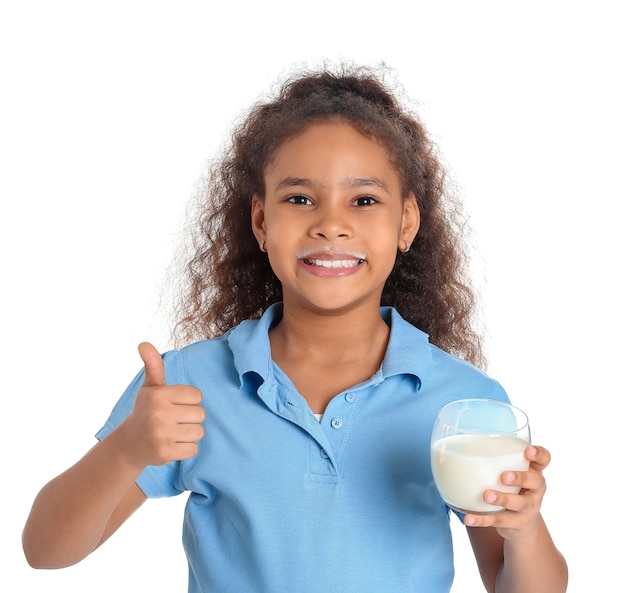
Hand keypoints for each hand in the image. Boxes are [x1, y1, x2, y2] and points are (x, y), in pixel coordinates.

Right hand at [118, 342, 204, 468]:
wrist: (129, 444)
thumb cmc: (145, 411)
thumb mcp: (149, 387)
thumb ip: (153, 365)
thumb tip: (144, 343)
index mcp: (159, 394)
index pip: (197, 395)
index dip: (188, 401)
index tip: (174, 405)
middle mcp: (159, 413)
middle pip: (201, 414)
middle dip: (190, 418)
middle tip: (173, 421)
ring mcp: (162, 434)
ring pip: (199, 432)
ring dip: (189, 434)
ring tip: (173, 432)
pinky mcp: (166, 452)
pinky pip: (194, 449)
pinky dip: (186, 449)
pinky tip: (172, 445)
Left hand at [464, 445, 549, 538]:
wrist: (521, 524)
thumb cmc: (511, 487)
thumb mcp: (511, 472)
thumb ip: (495, 459)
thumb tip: (455, 445)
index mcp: (534, 471)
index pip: (544, 459)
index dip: (539, 454)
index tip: (528, 451)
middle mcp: (535, 490)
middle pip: (536, 482)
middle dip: (521, 478)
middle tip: (504, 476)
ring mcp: (528, 508)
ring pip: (519, 503)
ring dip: (503, 499)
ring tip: (487, 496)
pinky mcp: (515, 523)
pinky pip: (498, 521)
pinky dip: (482, 519)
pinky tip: (469, 518)